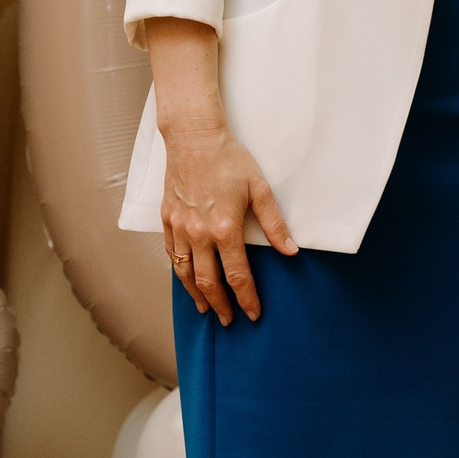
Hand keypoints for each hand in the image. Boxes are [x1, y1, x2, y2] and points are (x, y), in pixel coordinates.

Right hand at [162, 122, 296, 324]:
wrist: (194, 137)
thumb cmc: (229, 159)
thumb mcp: (260, 188)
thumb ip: (274, 224)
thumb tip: (290, 251)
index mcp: (225, 228)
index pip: (238, 276)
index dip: (246, 298)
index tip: (253, 314)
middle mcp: (199, 233)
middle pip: (208, 282)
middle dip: (220, 305)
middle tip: (228, 320)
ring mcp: (180, 227)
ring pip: (185, 272)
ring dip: (196, 294)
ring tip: (205, 308)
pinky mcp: (167, 219)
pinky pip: (172, 253)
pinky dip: (179, 271)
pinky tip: (186, 277)